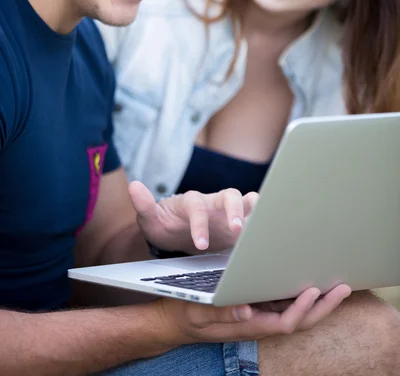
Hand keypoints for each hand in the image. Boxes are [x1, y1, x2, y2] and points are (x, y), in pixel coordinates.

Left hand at [129, 181, 257, 252]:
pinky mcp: (241, 223)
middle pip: (230, 194)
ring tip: (262, 232)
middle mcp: (213, 202)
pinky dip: (264, 224)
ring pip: (249, 201)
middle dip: (234, 211)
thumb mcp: (151, 219)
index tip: (200, 245)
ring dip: (257, 213)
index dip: (199, 223)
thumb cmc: (167, 225)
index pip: (196, 206)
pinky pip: (257, 217)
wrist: (178, 233)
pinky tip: (270, 241)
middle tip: (238, 231)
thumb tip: (133, 186)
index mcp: (192, 201)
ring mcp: (229, 211)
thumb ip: (144, 205)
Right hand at [155, 285, 351, 345]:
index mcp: (246, 325)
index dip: (301, 310)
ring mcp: (256, 314)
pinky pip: (281, 302)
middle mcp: (257, 321)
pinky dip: (297, 292)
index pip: (283, 323)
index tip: (314, 291)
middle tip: (342, 287)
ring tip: (334, 282)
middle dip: (322, 306)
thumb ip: (218, 311)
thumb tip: (244, 309)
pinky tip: (305, 278)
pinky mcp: (252, 305)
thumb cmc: (184, 315)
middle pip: (297, 319)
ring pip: (292, 310)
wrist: (172, 321)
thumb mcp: (195, 311)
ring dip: (316, 300)